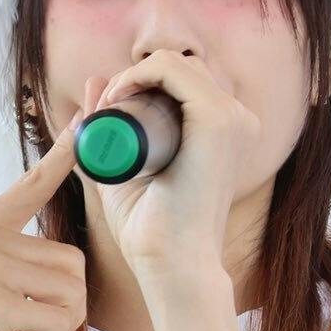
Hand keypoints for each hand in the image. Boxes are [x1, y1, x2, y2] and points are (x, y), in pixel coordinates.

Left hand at [82, 50, 259, 279]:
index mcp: (226, 132)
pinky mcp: (219, 120)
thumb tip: (93, 86)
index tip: (109, 109)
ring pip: (176, 63)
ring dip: (133, 73)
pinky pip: (173, 69)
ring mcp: (232, 118)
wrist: (171, 266)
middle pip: (180, 69)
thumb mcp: (122, 171)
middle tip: (106, 107)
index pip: (184, 83)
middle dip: (136, 76)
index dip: (142, 83)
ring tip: (110, 104)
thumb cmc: (152, 232)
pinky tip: (118, 95)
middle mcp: (237, 120)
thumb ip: (109, 132)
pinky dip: (139, 73)